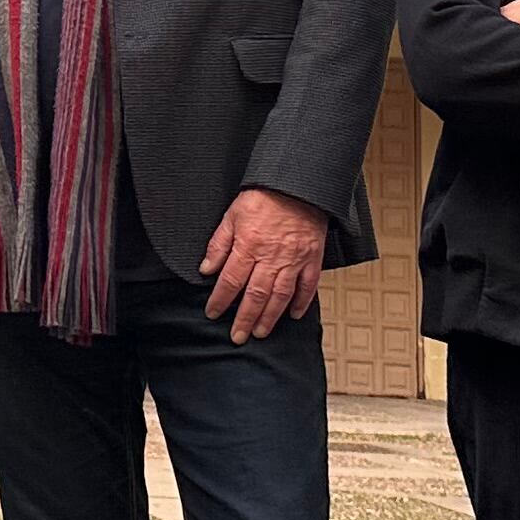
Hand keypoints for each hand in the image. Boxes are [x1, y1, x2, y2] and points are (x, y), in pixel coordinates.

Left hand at [199, 188, 327, 343]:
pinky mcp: (312, 258)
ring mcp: (294, 260)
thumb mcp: (232, 215)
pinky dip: (301, 303)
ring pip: (280, 296)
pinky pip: (308, 286)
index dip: (220, 300)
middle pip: (255, 296)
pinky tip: (293, 315)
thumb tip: (206, 269)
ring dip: (269, 317)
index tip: (213, 313)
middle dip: (244, 319)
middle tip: (237, 336)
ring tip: (260, 332)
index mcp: (249, 246)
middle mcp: (271, 257)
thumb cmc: (264, 197)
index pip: (230, 281)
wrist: (297, 184)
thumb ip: (219, 244)